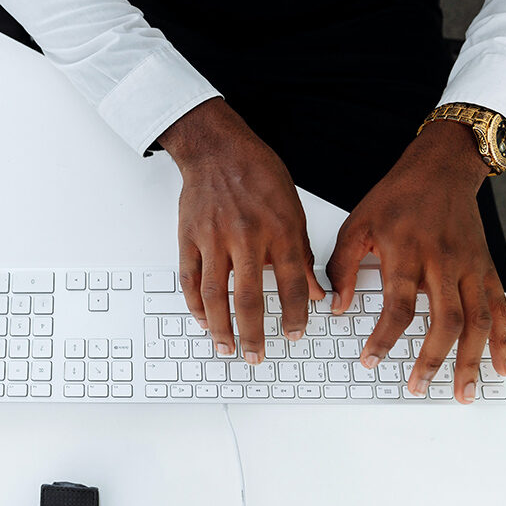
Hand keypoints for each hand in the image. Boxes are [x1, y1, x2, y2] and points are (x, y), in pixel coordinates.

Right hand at [159, 97, 324, 363]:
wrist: (217, 148)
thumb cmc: (257, 173)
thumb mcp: (292, 209)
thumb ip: (302, 253)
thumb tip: (315, 290)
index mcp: (279, 230)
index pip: (292, 284)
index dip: (295, 315)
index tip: (294, 334)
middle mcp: (246, 237)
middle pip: (248, 298)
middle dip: (253, 334)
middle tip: (256, 356)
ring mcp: (213, 238)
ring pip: (214, 294)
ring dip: (220, 327)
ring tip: (226, 347)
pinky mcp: (189, 237)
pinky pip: (189, 278)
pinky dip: (195, 304)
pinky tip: (203, 320)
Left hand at [326, 120, 505, 403]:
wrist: (440, 170)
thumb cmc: (397, 197)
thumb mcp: (357, 225)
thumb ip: (343, 267)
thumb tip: (336, 306)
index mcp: (407, 252)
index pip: (399, 305)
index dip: (385, 337)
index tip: (370, 360)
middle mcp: (444, 262)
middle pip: (445, 321)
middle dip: (432, 359)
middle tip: (417, 386)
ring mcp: (471, 267)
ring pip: (478, 322)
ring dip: (471, 361)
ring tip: (462, 392)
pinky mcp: (487, 269)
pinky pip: (500, 309)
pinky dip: (503, 340)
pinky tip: (501, 367)